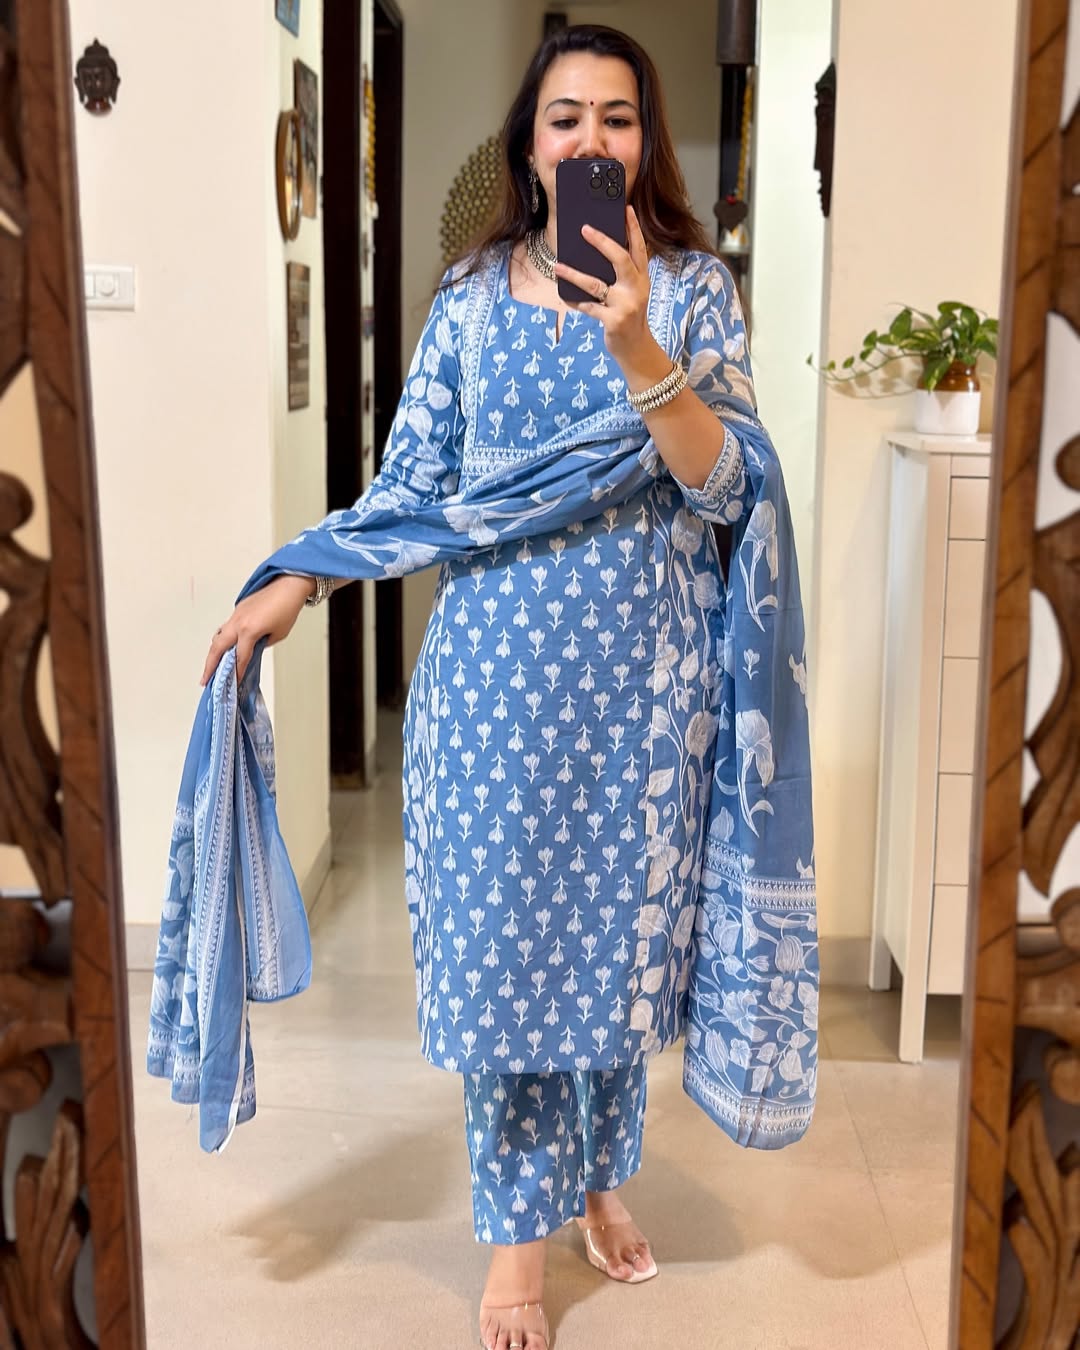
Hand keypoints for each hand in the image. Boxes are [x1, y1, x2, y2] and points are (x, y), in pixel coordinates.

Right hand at [200, 574, 314, 686]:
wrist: (288, 585)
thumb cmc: (287, 608)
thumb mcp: (278, 634)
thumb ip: (262, 644)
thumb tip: (252, 649)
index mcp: (249, 631)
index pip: (239, 658)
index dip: (236, 673)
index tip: (232, 684)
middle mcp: (238, 623)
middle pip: (217, 648)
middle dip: (210, 665)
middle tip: (205, 680)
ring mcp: (236, 615)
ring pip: (219, 636)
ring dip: (214, 652)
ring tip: (211, 666)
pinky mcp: (238, 610)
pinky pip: (226, 628)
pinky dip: (222, 639)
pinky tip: (224, 647)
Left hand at [553, 205, 662, 377]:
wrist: (635, 348)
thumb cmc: (629, 315)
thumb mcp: (631, 293)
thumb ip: (621, 276)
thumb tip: (594, 254)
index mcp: (642, 278)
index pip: (639, 248)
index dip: (633, 228)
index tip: (626, 209)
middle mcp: (636, 289)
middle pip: (620, 259)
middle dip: (602, 242)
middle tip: (584, 229)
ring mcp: (625, 305)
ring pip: (595, 284)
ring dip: (574, 274)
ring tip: (557, 266)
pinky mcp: (613, 320)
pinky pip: (588, 307)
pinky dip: (574, 301)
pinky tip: (563, 296)